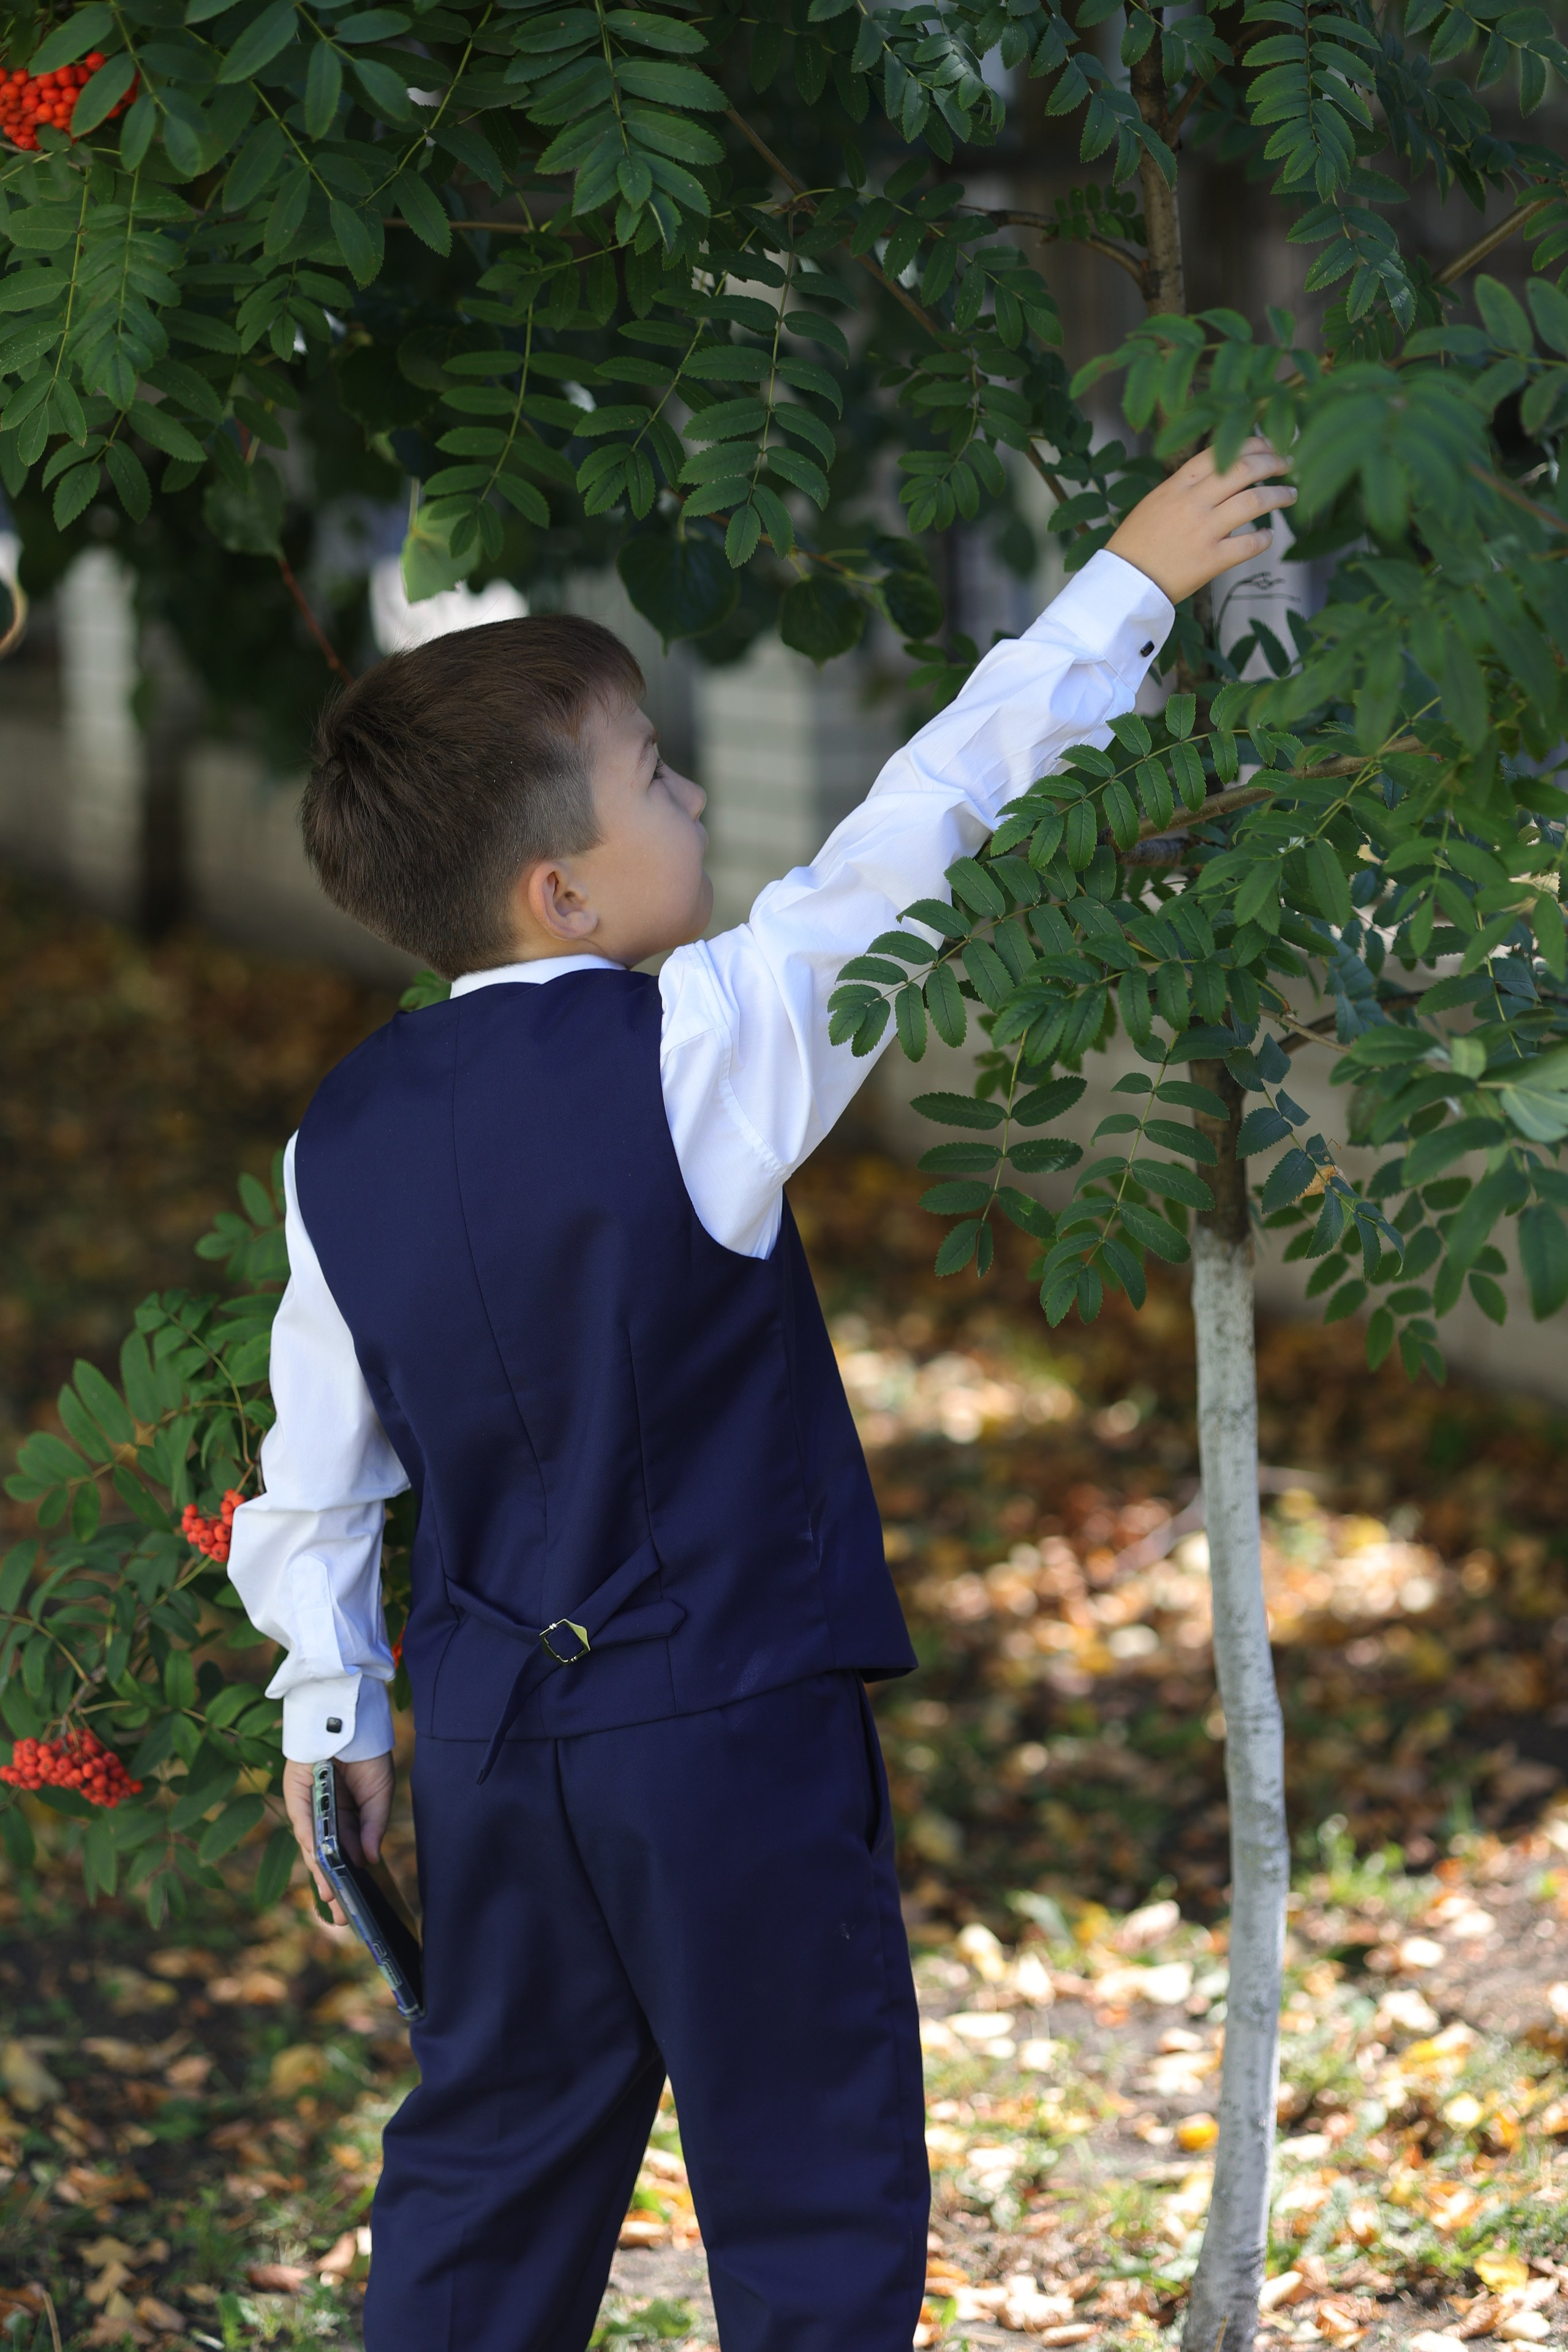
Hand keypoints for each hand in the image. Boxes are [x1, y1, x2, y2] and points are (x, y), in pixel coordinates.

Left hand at [282, 1753, 394, 1926]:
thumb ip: (374, 1827)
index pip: (347, 1856)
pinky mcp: (296, 1796)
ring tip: (332, 1898)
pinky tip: (321, 1865)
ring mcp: (310, 1809)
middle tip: (344, 1917)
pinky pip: (304, 1825)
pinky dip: (312, 1845)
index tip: (358, 1907)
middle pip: (328, 1859)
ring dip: (322, 1874)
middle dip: (335, 1887)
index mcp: (347, 1819)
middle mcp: (326, 1818)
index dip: (351, 1880)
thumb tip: (371, 1860)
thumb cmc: (367, 1755)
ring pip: (314, 1848)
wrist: (351, 1720)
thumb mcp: (379, 1795)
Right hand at [1106, 437, 1296, 604]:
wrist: (1121, 584)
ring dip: (1279, 495)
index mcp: (1177, 485)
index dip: (1250, 444)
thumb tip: (1219, 474)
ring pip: (1254, 502)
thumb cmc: (1135, 545)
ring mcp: (1203, 531)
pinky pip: (1249, 544)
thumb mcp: (1154, 503)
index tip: (1268, 445)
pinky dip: (1264, 538)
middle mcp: (1192, 503)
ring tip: (1291, 495)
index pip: (1220, 451)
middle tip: (1288, 463)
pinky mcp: (1210, 561)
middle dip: (1273, 462)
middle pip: (1243, 470)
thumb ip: (1186, 488)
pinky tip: (1268, 537)